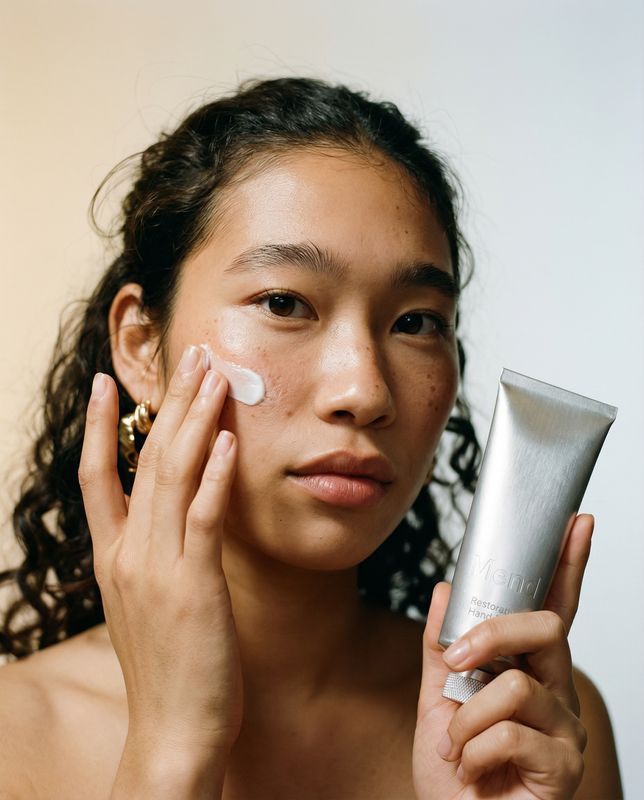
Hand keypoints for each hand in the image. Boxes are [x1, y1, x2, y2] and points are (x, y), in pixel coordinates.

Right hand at [79, 345, 242, 762]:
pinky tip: (226, 440)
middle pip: (145, 460)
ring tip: (214, 375)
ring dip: (195, 420)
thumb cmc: (170, 669)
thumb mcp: (148, 605)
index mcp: (114, 558)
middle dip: (170, 403)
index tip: (109, 385)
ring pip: (173, 476)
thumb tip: (171, 522)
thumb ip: (153, 558)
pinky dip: (214, 477)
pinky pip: (203, 519)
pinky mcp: (193, 586)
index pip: (99, 477)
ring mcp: (158, 568)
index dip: (102, 428)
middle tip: (192, 355)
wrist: (173, 733)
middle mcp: (129, 554)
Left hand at [413, 514, 592, 798]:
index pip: (554, 607)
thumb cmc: (455, 771)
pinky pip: (511, 732)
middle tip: (456, 664)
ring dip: (468, 715)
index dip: (568, 564)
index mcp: (529, 670)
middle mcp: (556, 692)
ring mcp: (564, 729)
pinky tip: (475, 770)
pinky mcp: (562, 766)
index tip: (577, 523)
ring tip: (459, 745)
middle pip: (546, 627)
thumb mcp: (436, 700)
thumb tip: (444, 589)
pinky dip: (474, 749)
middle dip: (492, 635)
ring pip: (518, 684)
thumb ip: (442, 647)